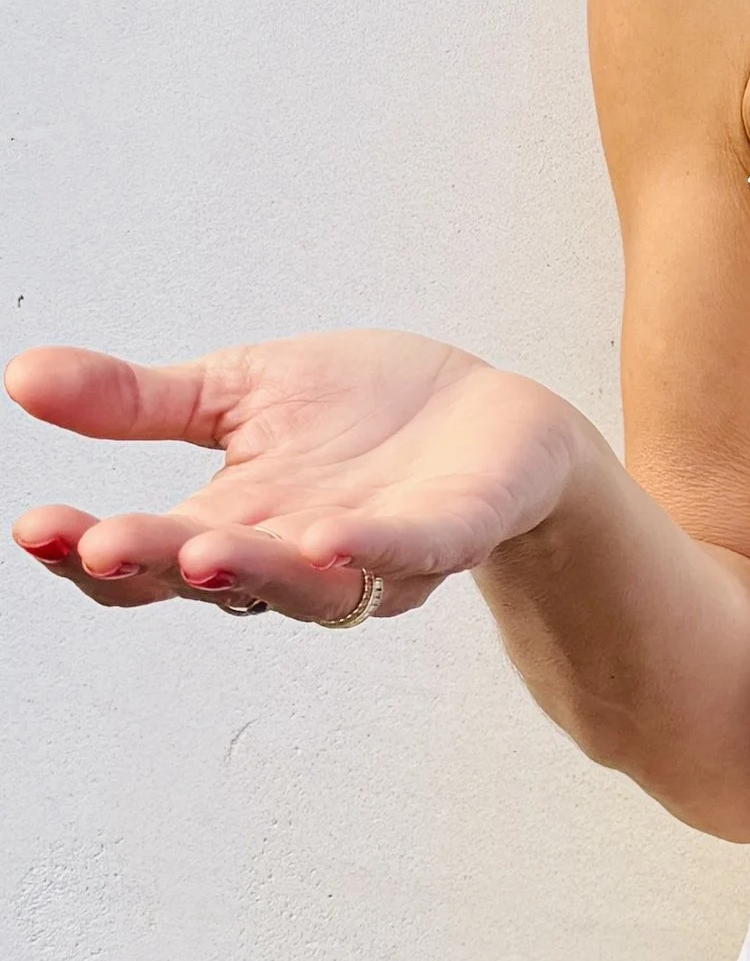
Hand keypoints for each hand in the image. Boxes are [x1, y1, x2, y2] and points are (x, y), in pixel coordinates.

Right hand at [8, 336, 590, 624]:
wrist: (491, 412)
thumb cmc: (363, 412)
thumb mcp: (235, 389)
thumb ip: (137, 400)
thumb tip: (20, 377)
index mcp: (232, 523)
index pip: (145, 558)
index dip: (87, 552)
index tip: (35, 527)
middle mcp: (294, 555)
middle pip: (212, 579)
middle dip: (155, 563)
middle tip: (98, 545)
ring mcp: (375, 555)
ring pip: (305, 583)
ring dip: (250, 569)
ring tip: (198, 550)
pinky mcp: (452, 531)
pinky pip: (411, 553)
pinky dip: (372, 551)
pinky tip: (331, 539)